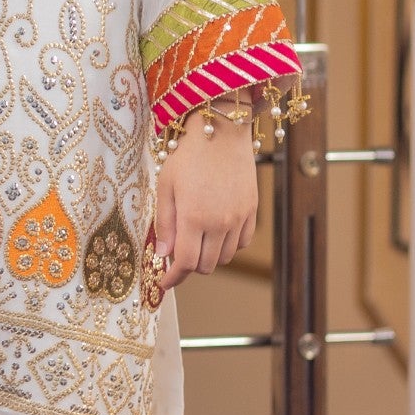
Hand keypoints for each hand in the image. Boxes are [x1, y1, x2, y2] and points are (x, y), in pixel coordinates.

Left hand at [154, 111, 258, 293]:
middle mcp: (219, 222)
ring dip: (209, 257)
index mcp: (194, 218)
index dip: (174, 278)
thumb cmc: (187, 155)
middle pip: (206, 265)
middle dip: (189, 268)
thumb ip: (163, 223)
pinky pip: (242, 242)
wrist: (221, 131)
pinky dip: (228, 246)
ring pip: (226, 257)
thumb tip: (162, 254)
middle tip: (177, 257)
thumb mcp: (165, 187)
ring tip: (195, 242)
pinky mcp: (252, 210)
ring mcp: (239, 218)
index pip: (185, 263)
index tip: (164, 283)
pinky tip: (215, 233)